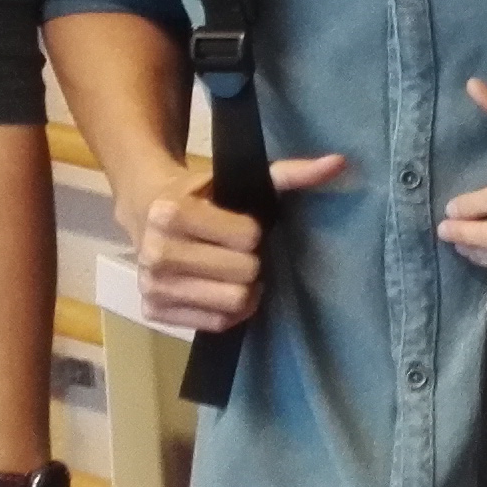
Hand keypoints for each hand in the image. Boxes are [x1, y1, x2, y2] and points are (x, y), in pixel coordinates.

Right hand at [124, 148, 351, 332]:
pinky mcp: (151, 311)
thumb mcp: (241, 181)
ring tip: (231, 270)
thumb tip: (339, 163)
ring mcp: (150, 285)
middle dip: (251, 262)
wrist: (146, 211)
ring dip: (243, 288)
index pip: (248, 238)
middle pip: (244, 273)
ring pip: (233, 302)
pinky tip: (218, 288)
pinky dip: (227, 310)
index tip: (242, 226)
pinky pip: (216, 323)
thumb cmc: (204, 195)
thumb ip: (290, 174)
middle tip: (238, 252)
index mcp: (170, 212)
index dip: (254, 233)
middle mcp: (154, 251)